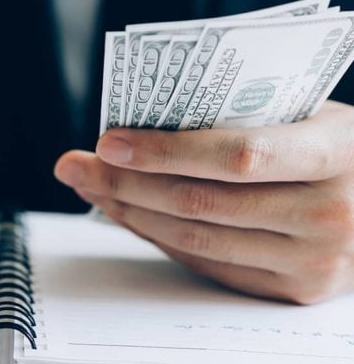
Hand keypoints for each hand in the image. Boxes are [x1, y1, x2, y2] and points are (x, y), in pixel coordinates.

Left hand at [55, 101, 353, 303]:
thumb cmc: (341, 147)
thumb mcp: (310, 114)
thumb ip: (242, 118)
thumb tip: (145, 126)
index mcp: (337, 153)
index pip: (236, 156)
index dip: (166, 151)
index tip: (109, 141)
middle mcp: (329, 215)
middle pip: (201, 203)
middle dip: (127, 184)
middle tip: (78, 166)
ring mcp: (313, 261)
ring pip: (197, 238)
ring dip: (132, 213)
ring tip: (93, 188)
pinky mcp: (293, 290)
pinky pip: (209, 264)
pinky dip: (161, 238)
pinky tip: (131, 214)